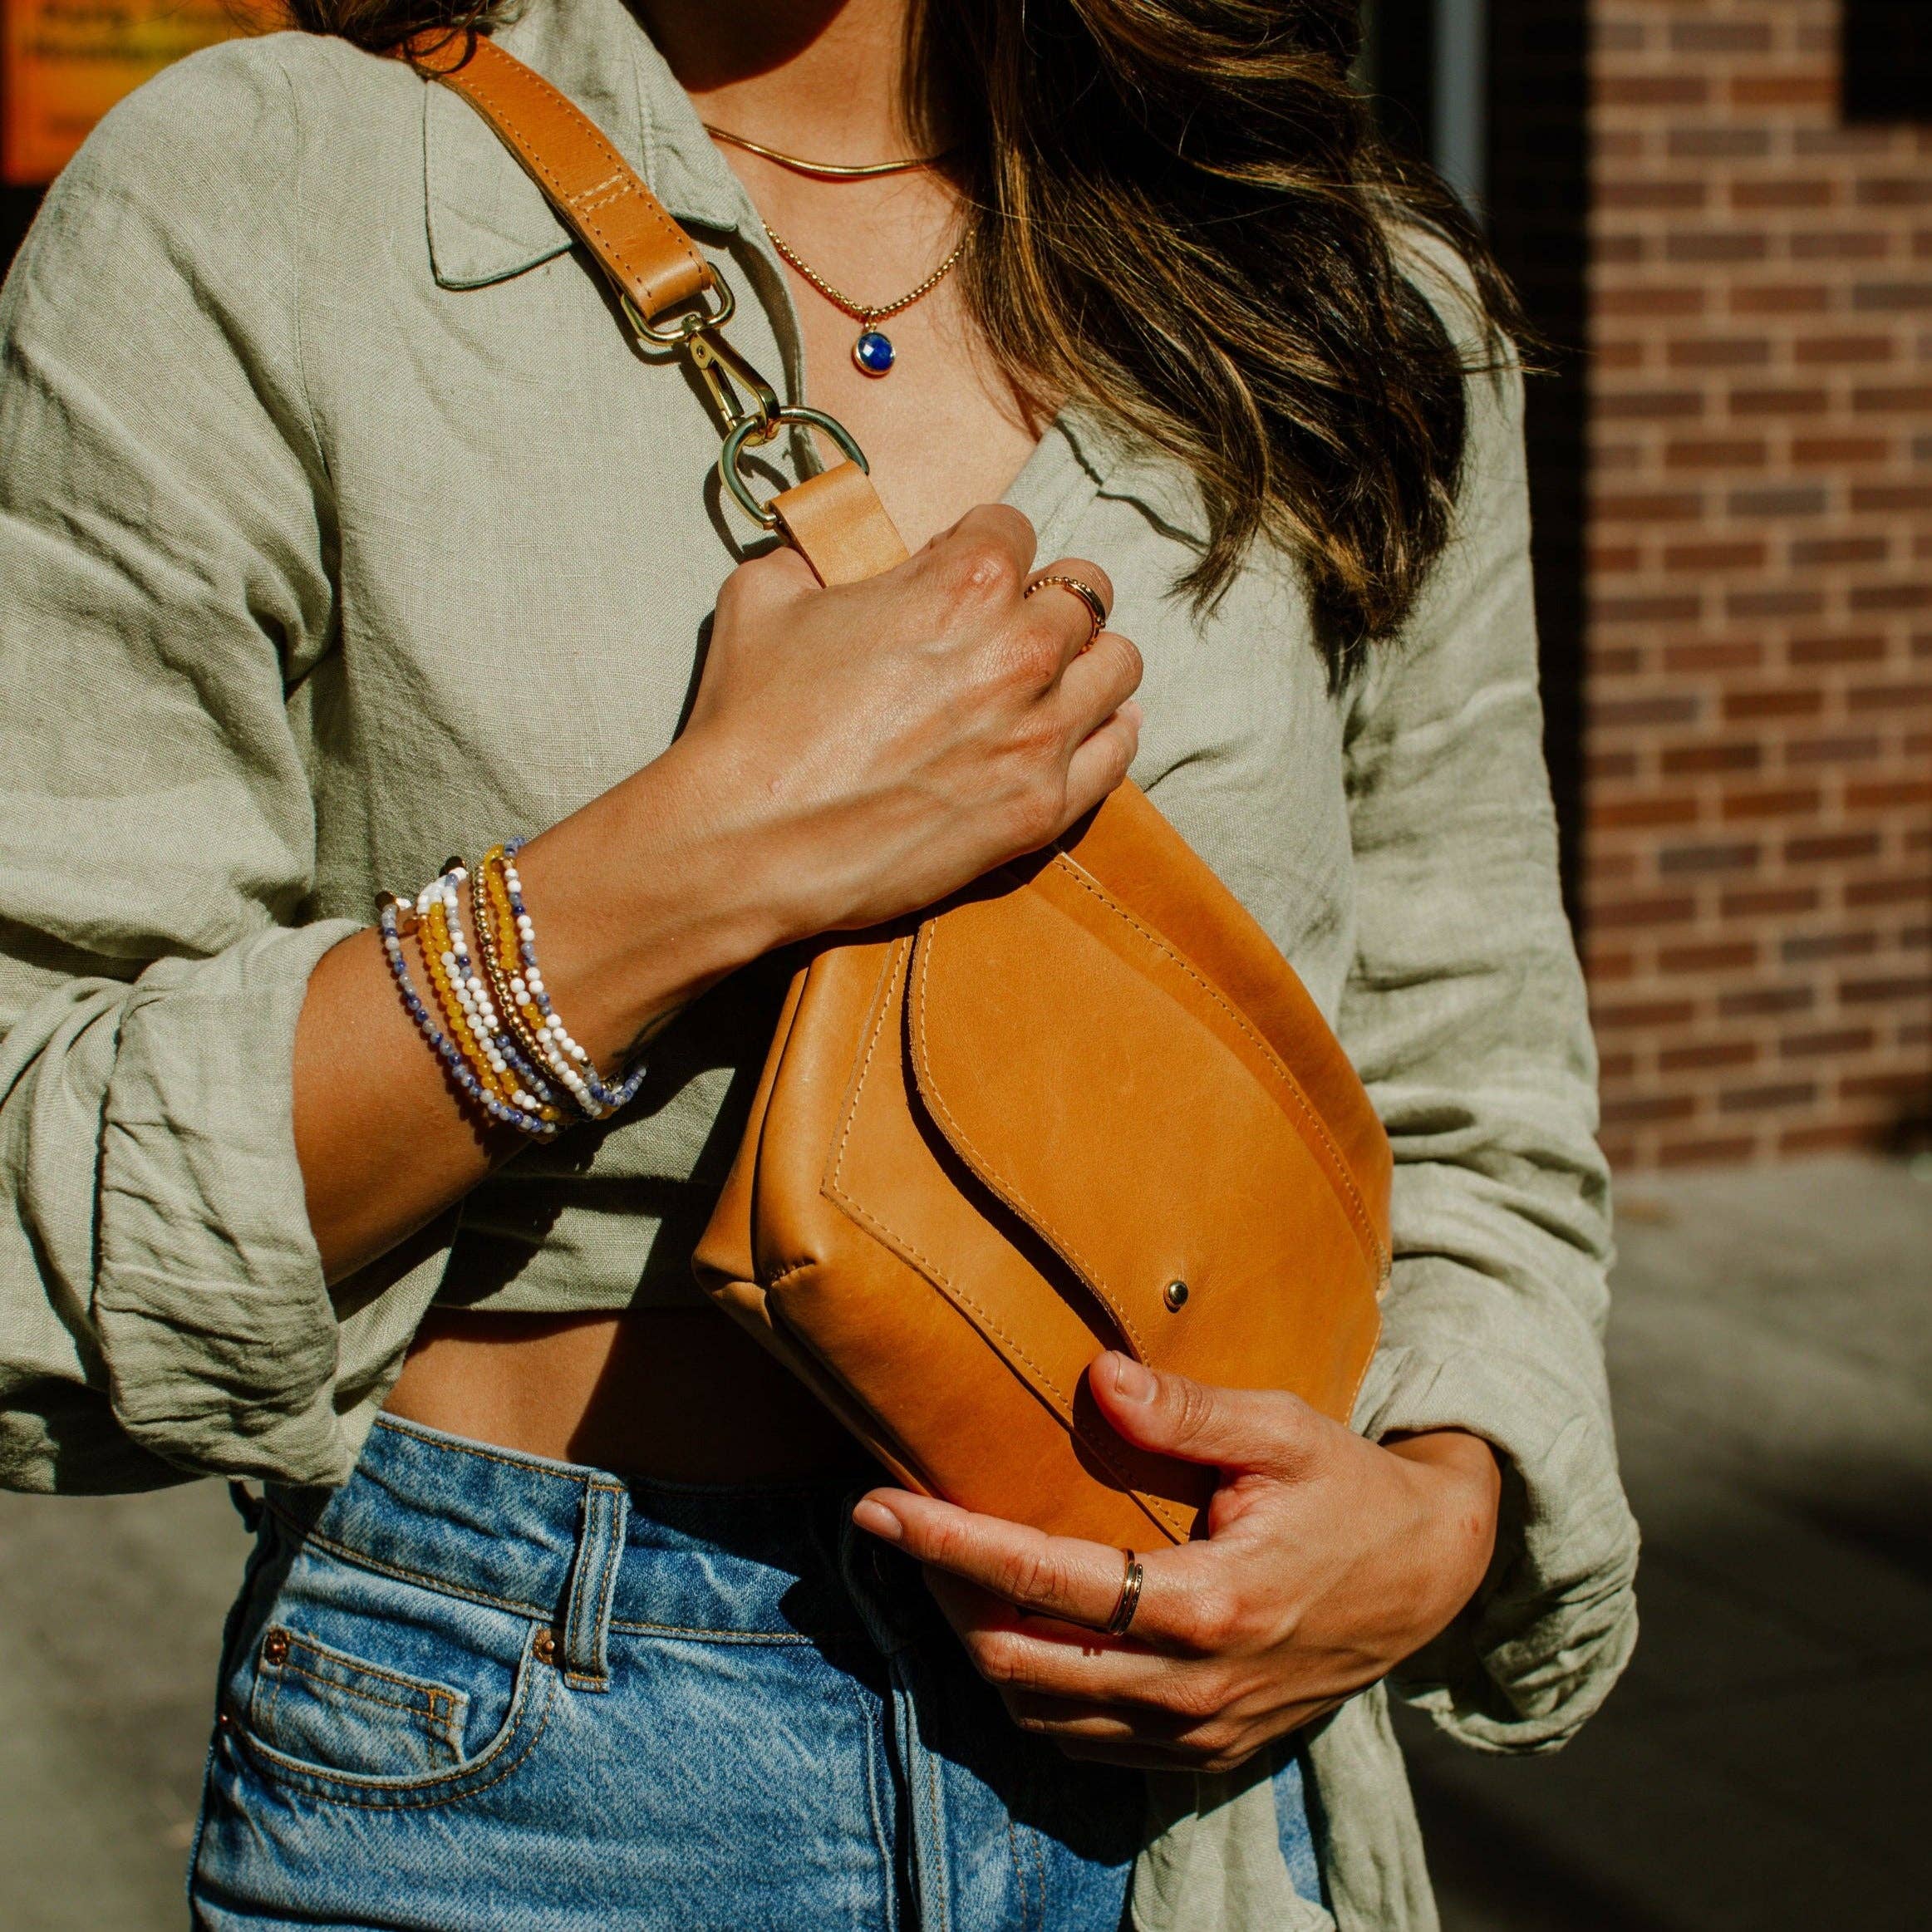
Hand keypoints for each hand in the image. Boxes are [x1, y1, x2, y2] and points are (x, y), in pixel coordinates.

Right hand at [677, 504, 1142, 939]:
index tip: (957, 576)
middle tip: (1012, 624)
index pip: (1012, 530)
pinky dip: (1110, 732)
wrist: (748, 841)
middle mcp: (1021, 650)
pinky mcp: (1041, 807)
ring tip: (1056, 675)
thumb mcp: (762, 596)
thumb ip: (815, 560)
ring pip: (1118, 665)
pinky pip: (1118, 753)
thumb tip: (825, 559)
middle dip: (1047, 598)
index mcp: (964, 582)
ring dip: (1089, 661)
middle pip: (1084, 591)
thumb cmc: (750, 722)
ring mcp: (1039, 734)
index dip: (979, 547)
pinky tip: (1093, 725)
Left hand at [851, 1352, 1500, 1772]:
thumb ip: (1186, 1412)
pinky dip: (1035, 1694)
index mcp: (1207, 1604)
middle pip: (1018, 1664)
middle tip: (903, 1531)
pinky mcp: (1207, 1755)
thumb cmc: (1348, 1489)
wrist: (1431, 1577)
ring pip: (1040, 1718)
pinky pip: (1087, 1746)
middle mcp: (1193, 1689)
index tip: (876, 1508)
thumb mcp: (1280, 1431)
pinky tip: (1019, 1632)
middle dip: (943, 1599)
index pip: (1040, 1582)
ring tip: (948, 1576)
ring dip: (981, 1650)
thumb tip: (1096, 1377)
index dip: (945, 1543)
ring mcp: (1200, 1735)